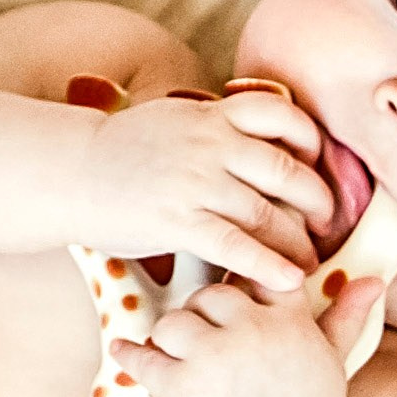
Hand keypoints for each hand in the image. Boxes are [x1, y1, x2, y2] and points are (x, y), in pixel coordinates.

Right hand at [86, 88, 333, 295]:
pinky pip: (235, 245)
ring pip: (267, 212)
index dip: (309, 141)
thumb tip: (256, 142)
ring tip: (309, 262)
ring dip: (298, 242)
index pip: (280, 115)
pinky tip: (288, 281)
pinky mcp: (178, 221)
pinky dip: (268, 264)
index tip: (316, 165)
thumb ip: (215, 128)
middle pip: (286, 170)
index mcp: (210, 116)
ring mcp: (195, 183)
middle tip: (327, 223)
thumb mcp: (174, 121)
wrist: (70, 172)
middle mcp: (210, 145)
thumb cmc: (121, 153)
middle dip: (317, 200)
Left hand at [126, 267, 378, 396]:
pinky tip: (123, 353)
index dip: (246, 287)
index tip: (239, 308)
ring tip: (178, 359)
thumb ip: (345, 318)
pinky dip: (129, 356)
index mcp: (290, 322)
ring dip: (171, 338)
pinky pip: (142, 357)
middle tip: (203, 340)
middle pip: (210, 294)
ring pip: (174, 320)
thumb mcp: (331, 367)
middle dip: (203, 315)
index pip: (261, 274)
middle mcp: (252, 331)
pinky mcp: (179, 385)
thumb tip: (373, 280)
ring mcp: (213, 356)